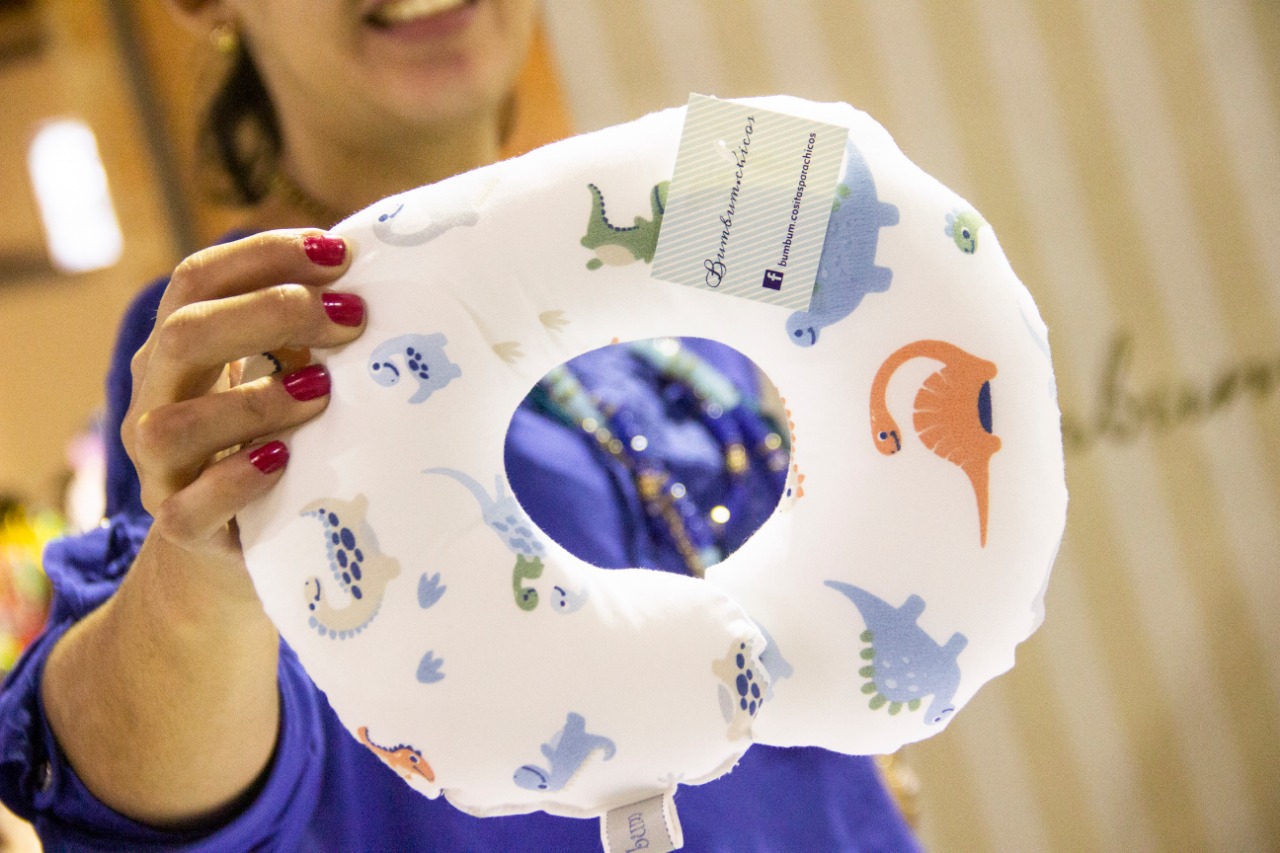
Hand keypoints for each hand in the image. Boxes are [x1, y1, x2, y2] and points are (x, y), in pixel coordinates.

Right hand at [123, 230, 364, 588]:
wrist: (244, 542)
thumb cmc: (281, 437)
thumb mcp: (290, 375)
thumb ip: (315, 334)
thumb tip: (391, 282)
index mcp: (180, 347)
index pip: (198, 280)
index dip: (263, 255)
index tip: (340, 254)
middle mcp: (157, 397)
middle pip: (183, 335)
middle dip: (271, 314)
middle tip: (353, 317)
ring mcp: (162, 466)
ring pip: (173, 425)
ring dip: (254, 401)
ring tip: (322, 392)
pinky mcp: (181, 527)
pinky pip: (189, 508)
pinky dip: (235, 482)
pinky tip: (285, 460)